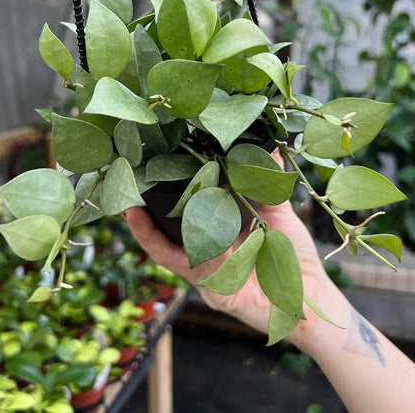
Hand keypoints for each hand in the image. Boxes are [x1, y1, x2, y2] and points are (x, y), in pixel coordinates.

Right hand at [125, 152, 335, 345]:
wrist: (315, 296)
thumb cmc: (293, 257)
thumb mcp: (277, 216)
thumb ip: (267, 186)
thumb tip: (269, 149)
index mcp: (214, 242)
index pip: (177, 226)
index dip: (156, 211)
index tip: (145, 183)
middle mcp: (206, 262)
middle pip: (165, 244)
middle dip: (144, 224)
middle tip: (130, 196)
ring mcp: (210, 281)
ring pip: (175, 257)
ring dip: (154, 234)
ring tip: (136, 211)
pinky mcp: (221, 296)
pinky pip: (206, 269)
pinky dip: (204, 249)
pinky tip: (200, 233)